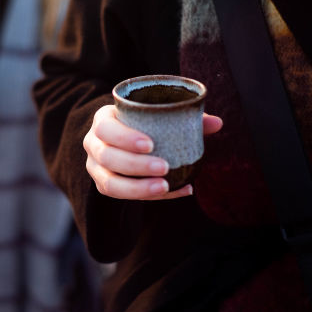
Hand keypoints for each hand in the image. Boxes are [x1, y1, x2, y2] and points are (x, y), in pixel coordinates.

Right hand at [83, 105, 222, 199]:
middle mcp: (93, 144)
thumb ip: (184, 117)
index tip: (150, 144)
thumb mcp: (155, 115)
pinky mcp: (105, 186)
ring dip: (137, 188)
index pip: (105, 129)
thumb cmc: (141, 122)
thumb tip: (218, 123)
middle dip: (135, 165)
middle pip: (108, 158)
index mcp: (103, 121)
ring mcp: (96, 168)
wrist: (122, 138)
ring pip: (110, 184)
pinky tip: (178, 191)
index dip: (125, 138)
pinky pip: (122, 197)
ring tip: (165, 186)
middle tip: (164, 167)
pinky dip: (150, 196)